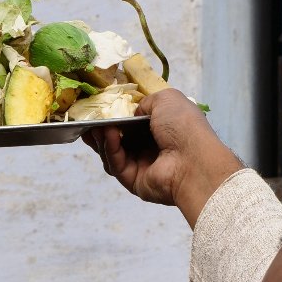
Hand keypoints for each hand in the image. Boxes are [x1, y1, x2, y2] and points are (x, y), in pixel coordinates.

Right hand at [84, 90, 243, 228]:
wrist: (194, 159)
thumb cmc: (184, 126)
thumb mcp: (165, 99)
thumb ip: (145, 102)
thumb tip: (131, 113)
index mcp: (162, 129)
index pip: (133, 125)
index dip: (115, 118)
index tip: (99, 111)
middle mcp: (152, 149)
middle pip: (119, 141)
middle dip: (102, 131)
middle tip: (88, 122)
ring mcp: (143, 167)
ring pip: (113, 154)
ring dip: (103, 140)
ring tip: (95, 127)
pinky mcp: (135, 182)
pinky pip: (117, 165)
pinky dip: (110, 150)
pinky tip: (109, 135)